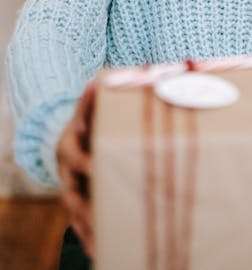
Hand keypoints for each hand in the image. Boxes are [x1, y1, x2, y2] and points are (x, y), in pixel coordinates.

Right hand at [56, 79, 95, 257]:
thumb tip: (96, 80)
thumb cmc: (87, 119)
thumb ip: (92, 98)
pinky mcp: (78, 199)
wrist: (69, 135)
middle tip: (104, 214)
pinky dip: (90, 236)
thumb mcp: (87, 107)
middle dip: (88, 205)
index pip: (76, 154)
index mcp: (70, 144)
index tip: (97, 168)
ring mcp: (70, 186)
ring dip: (89, 227)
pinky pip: (81, 222)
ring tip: (102, 243)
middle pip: (74, 191)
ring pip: (77, 211)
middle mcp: (67, 169)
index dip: (86, 163)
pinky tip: (100, 252)